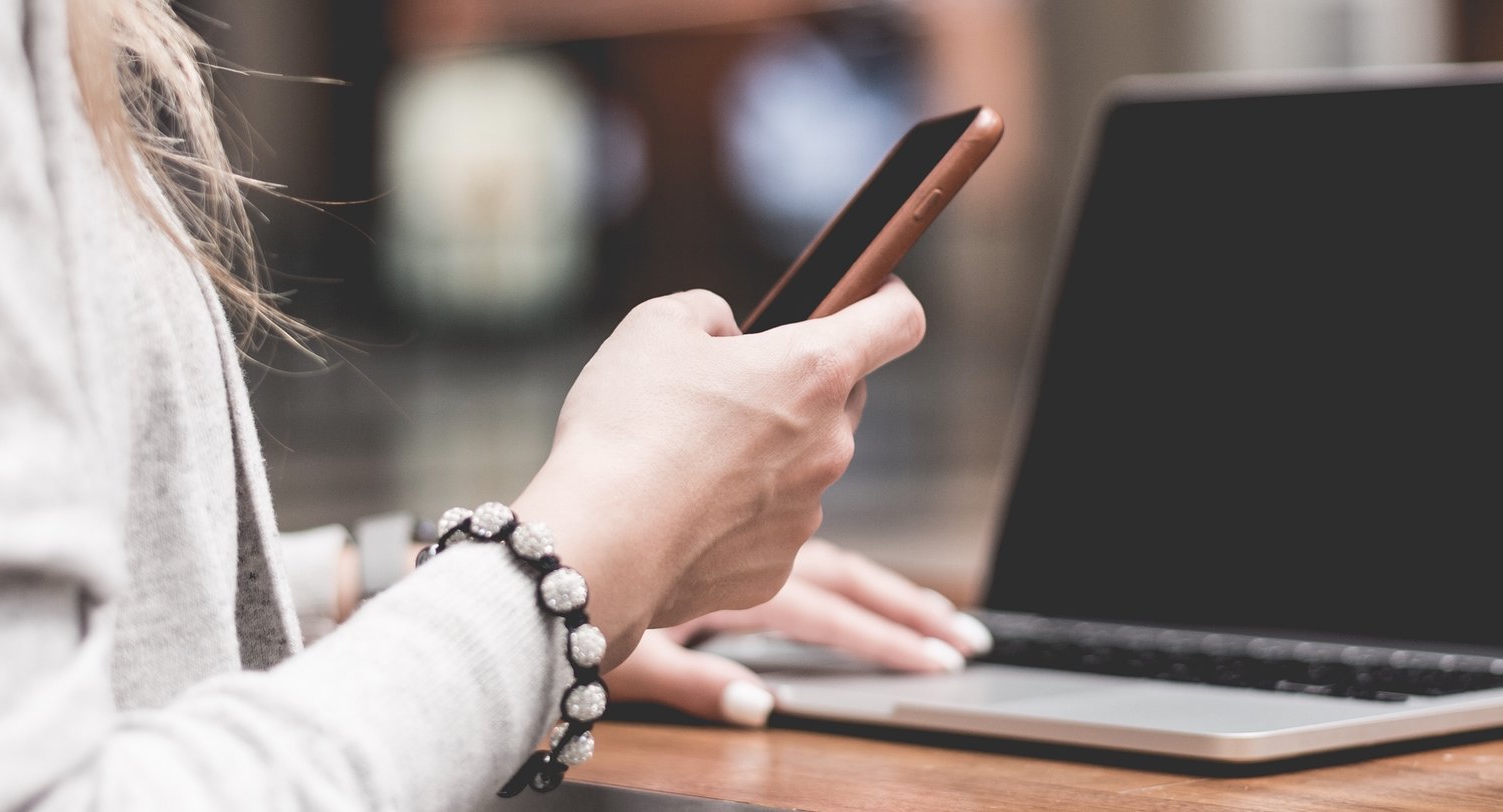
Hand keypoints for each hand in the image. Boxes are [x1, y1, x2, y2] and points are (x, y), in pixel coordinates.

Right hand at [514, 279, 924, 667]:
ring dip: (766, 453)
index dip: (889, 298)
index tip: (873, 293)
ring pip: (804, 465)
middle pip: (841, 398)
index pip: (899, 322)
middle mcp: (829, 445)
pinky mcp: (777, 568)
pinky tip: (682, 510)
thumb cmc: (627, 424)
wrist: (599, 541)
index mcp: (814, 370)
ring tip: (687, 457)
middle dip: (799, 385)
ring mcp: (808, 513)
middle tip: (730, 387)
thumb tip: (731, 338)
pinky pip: (769, 525)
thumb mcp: (657, 325)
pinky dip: (737, 513)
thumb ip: (711, 313)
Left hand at [604, 540, 993, 725]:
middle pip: (851, 581)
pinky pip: (795, 545)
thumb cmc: (575, 599)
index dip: (891, 633)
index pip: (833, 608)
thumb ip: (698, 683)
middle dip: (912, 614)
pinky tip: (856, 590)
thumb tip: (759, 708)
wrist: (537, 541)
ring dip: (884, 591)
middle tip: (965, 643)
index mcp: (740, 579)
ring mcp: (741, 537)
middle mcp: (748, 551)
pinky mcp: (724, 535)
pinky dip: (834, 574)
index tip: (947, 655)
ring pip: (830, 558)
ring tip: (937, 620)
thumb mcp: (633, 654)